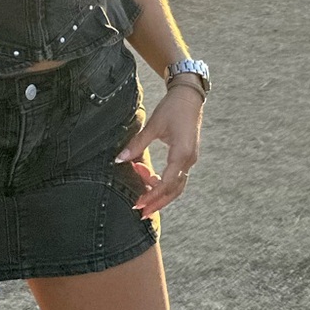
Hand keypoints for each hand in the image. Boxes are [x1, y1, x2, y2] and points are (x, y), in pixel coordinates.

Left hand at [114, 84, 203, 219]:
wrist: (189, 97)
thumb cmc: (172, 108)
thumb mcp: (153, 125)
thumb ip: (137, 143)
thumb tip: (119, 159)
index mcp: (181, 154)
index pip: (167, 183)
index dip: (152, 195)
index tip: (138, 204)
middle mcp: (189, 159)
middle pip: (174, 190)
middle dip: (157, 202)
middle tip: (140, 212)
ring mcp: (190, 158)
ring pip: (177, 185)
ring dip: (160, 194)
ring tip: (143, 200)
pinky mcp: (187, 155)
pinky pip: (177, 176)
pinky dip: (164, 182)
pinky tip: (149, 180)